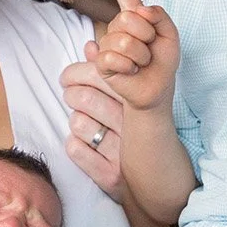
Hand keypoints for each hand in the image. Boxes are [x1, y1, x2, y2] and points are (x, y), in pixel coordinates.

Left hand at [61, 51, 125, 197]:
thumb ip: (109, 71)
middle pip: (83, 97)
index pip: (99, 75)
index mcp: (136, 102)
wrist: (158, 180)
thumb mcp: (129, 100)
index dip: (75, 72)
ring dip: (74, 120)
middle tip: (71, 96)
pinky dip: (74, 145)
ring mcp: (121, 152)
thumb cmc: (137, 130)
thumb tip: (90, 46)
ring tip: (82, 120)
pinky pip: (75, 150)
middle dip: (71, 94)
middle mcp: (131, 126)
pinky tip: (83, 143)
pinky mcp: (110, 175)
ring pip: (77, 122)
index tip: (68, 77)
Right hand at [92, 0, 179, 111]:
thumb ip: (160, 15)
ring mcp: (107, 44)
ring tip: (141, 63)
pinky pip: (113, 57)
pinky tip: (131, 71)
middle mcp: (118, 27)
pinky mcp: (102, 62)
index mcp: (135, 17)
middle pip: (128, 19)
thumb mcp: (171, 35)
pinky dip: (129, 66)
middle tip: (149, 50)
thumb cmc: (162, 62)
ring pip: (123, 40)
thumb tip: (140, 10)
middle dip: (146, 36)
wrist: (156, 90)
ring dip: (140, 55)